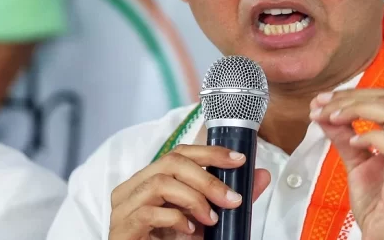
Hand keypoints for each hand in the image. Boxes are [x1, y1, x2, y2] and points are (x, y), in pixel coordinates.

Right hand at [109, 144, 270, 239]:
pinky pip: (149, 212)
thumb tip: (261, 175)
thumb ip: (229, 197)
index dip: (211, 152)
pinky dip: (176, 219)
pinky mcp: (122, 227)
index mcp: (150, 179)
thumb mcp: (205, 218)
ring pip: (160, 183)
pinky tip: (190, 231)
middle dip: (207, 178)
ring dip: (194, 199)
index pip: (180, 152)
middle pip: (171, 161)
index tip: (239, 160)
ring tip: (211, 219)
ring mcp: (124, 207)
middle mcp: (133, 187)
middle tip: (232, 199)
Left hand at [310, 89, 383, 239]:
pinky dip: (368, 136)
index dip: (355, 94)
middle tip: (322, 104)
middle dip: (351, 97)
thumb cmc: (382, 209)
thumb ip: (345, 138)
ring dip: (355, 109)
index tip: (325, 99)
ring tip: (331, 117)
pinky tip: (352, 143)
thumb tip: (326, 115)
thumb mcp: (358, 165)